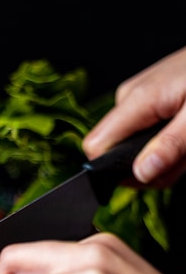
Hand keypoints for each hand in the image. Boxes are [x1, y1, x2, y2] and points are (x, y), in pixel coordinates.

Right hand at [83, 46, 185, 187]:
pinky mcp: (148, 103)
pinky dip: (167, 145)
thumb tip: (141, 173)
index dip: (116, 170)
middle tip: (185, 158)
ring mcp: (137, 101)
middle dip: (153, 167)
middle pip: (117, 154)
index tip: (151, 174)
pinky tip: (185, 137)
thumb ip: (171, 146)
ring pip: (134, 150)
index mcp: (137, 99)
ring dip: (165, 159)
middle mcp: (129, 99)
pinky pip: (145, 137)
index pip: (96, 147)